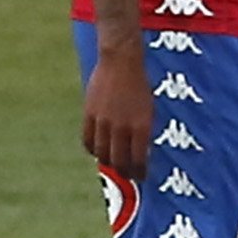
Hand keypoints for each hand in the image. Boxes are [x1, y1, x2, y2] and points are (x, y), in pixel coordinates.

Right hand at [82, 43, 150, 177]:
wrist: (121, 61)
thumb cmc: (140, 85)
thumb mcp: (149, 110)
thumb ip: (143, 131)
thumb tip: (140, 152)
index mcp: (141, 126)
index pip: (138, 160)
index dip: (139, 173)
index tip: (141, 176)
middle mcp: (122, 127)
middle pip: (119, 161)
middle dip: (124, 172)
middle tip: (128, 175)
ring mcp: (103, 121)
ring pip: (102, 154)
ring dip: (108, 162)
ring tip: (114, 164)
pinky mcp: (89, 114)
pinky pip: (88, 140)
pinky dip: (93, 149)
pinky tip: (98, 150)